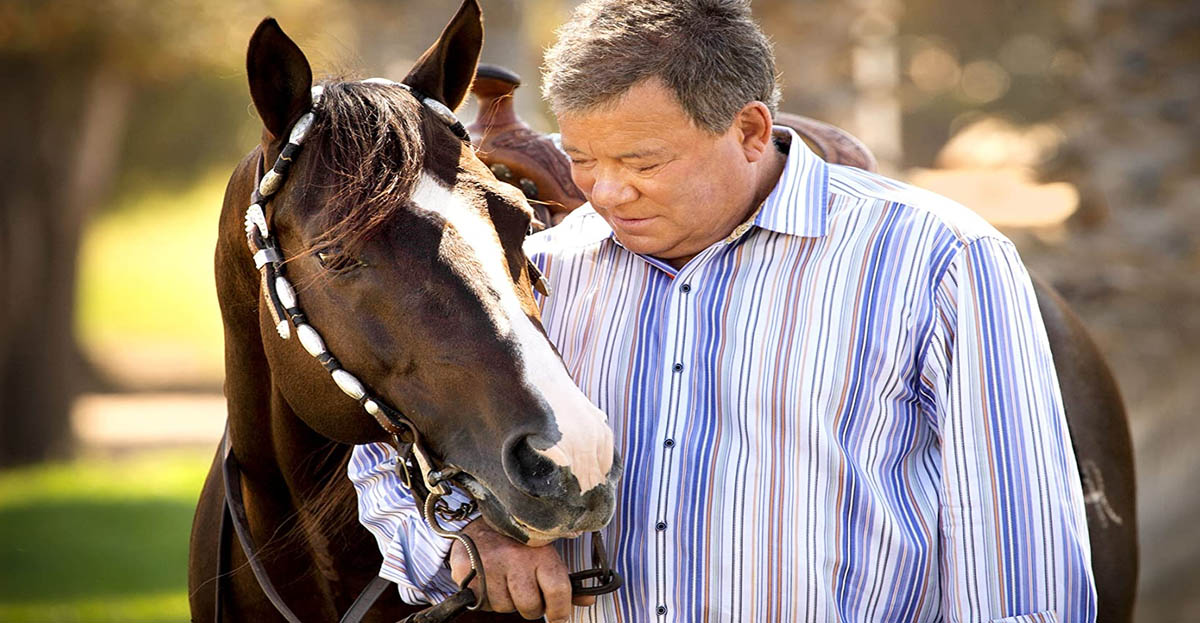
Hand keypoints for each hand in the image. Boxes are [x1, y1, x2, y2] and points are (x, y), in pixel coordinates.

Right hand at [449, 519, 595, 621]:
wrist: (483, 517)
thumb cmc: (520, 541)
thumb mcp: (545, 554)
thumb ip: (565, 581)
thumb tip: (588, 599)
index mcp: (540, 553)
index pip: (558, 590)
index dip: (560, 611)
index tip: (558, 617)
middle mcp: (515, 558)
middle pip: (530, 606)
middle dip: (531, 607)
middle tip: (525, 592)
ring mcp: (489, 564)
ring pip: (503, 607)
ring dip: (505, 600)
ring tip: (504, 580)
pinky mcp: (466, 569)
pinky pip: (480, 602)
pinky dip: (484, 597)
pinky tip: (487, 580)